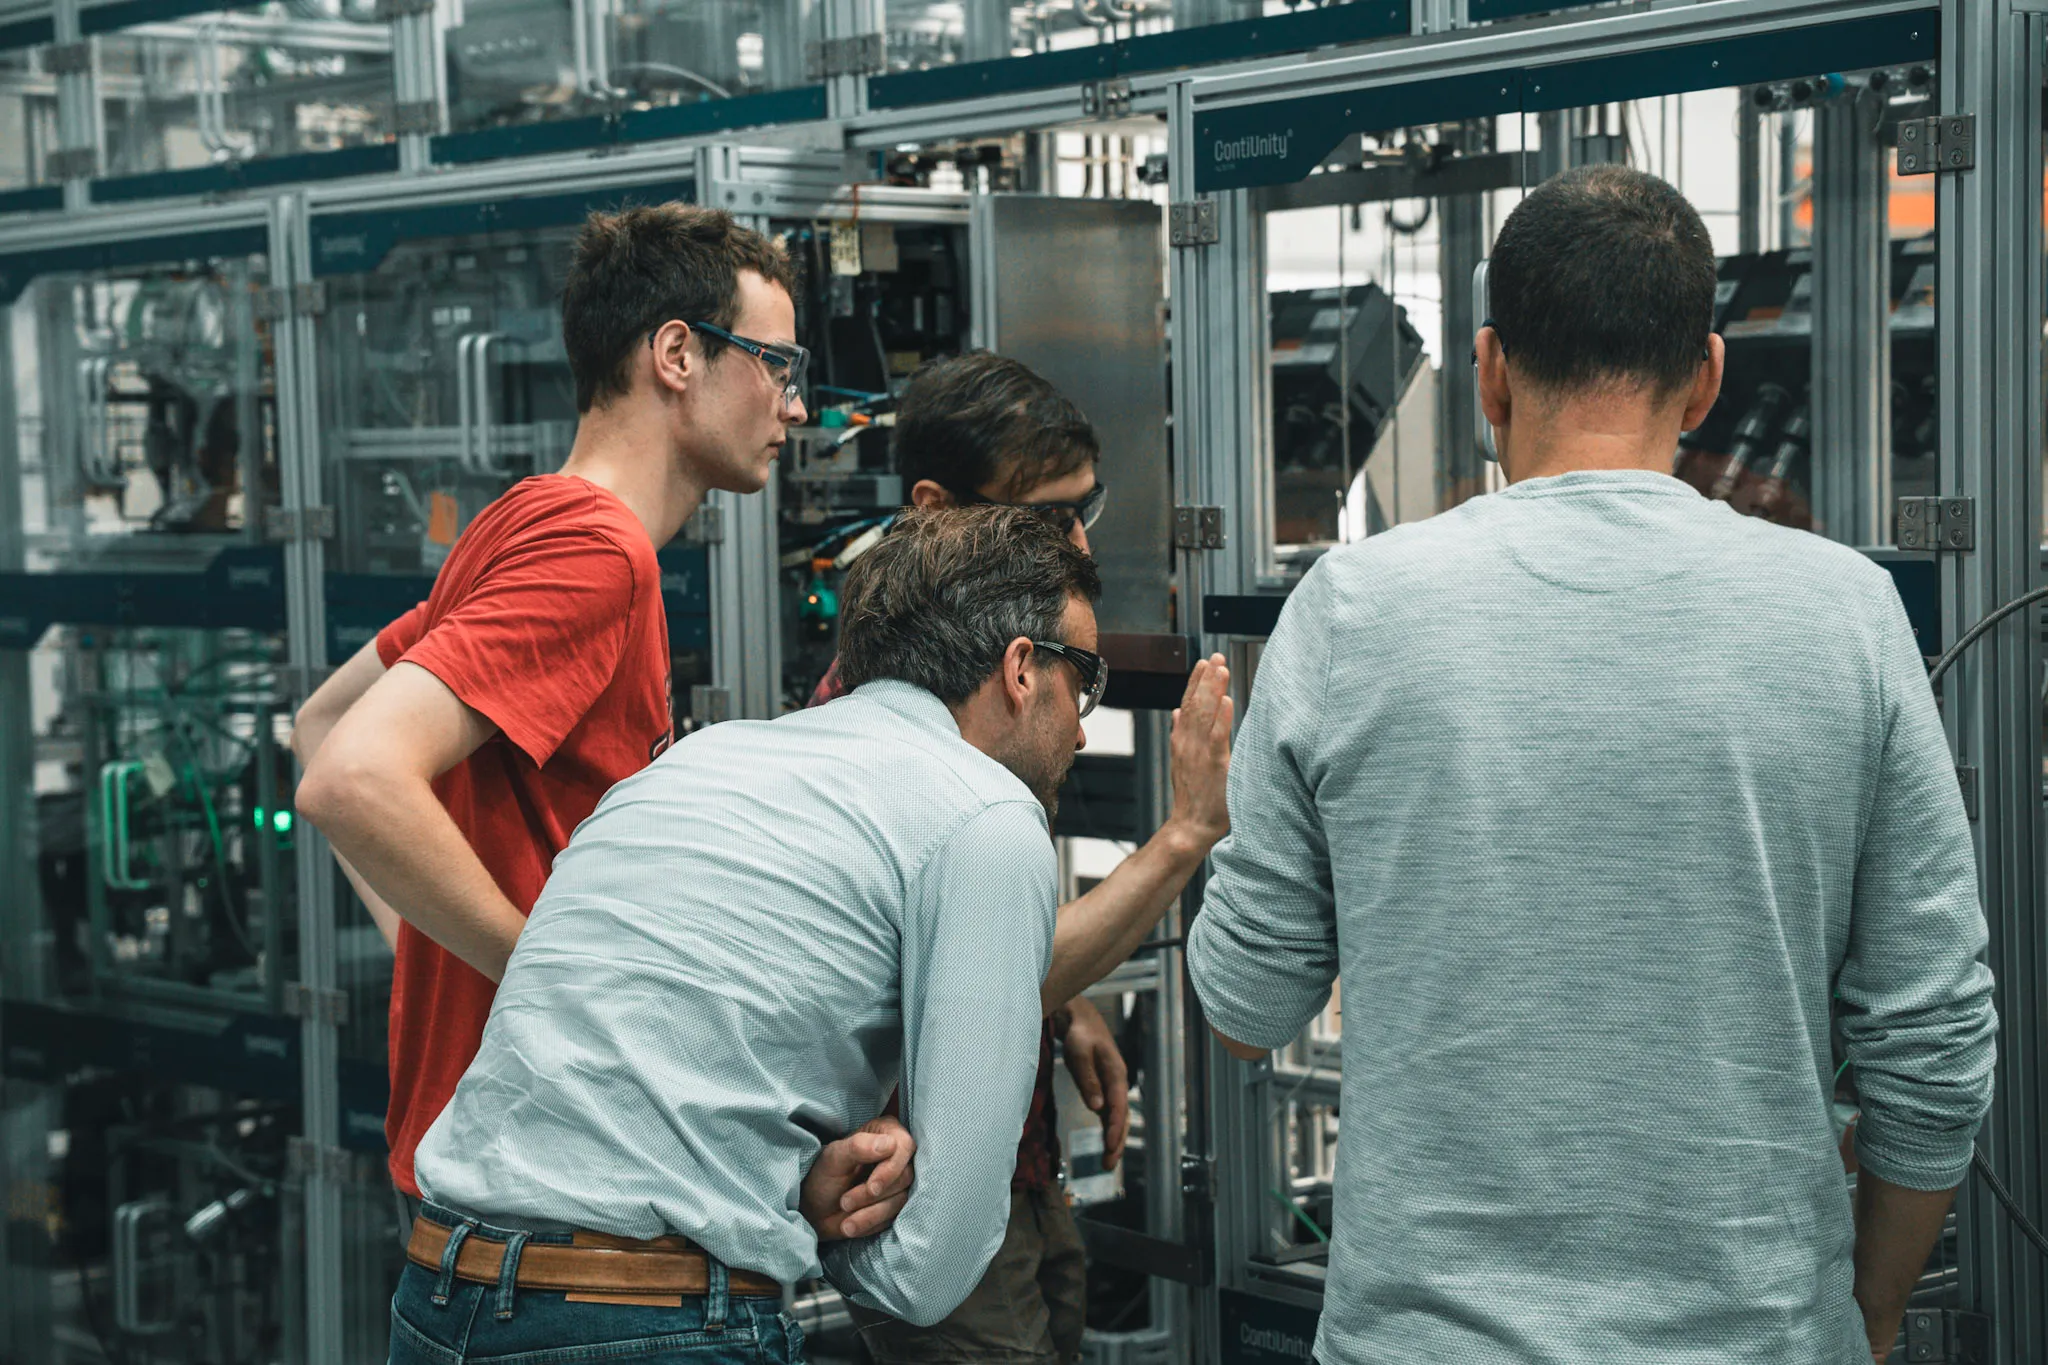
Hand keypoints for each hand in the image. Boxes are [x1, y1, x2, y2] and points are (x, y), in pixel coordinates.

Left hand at [801, 1116, 915, 1240]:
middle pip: (905, 1176)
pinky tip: (850, 1224)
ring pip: (901, 1199)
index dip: (891, 1168)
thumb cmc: (824, 1177)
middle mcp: (897, 1155)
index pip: (905, 1146)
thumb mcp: (834, 1158)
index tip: (872, 1187)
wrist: (815, 1211)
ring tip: (843, 1212)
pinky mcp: (897, 1204)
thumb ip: (858, 1146)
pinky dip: (871, 1222)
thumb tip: (890, 1144)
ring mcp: (899, 1181)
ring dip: (870, 1212)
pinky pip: (895, 1217)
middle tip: (845, 1202)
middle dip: (872, 1195)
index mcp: (885, 1132)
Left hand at [1061, 997, 1129, 1170]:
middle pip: (1122, 1117)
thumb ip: (1088, 1080)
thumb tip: (1097, 1108)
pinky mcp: (1102, 1088)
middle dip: (1117, 1142)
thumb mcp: (1080, 1053)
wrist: (1079, 1019)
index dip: (1115, 1128)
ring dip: (1114, 1140)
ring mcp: (1111, 1086)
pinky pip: (1109, 1114)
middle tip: (1108, 1165)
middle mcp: (1117, 1083)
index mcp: (1116, 1074)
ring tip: (1108, 1164)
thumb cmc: (1079, 1034)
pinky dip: (1109, 1130)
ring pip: (1117, 1118)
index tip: (1108, 1147)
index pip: (1118, 1107)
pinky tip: (1106, 1146)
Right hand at [1166, 654, 1232, 849]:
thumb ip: (1181, 735)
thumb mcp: (1182, 761)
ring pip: (1204, 715)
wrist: (1191, 826)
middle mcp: (1188, 743)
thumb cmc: (1194, 796)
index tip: (1204, 662)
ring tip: (1220, 669)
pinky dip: (1221, 718)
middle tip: (1216, 656)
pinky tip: (1227, 701)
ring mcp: (1200, 754)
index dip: (1195, 682)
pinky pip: (1217, 738)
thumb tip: (1178, 712)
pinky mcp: (1215, 766)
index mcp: (1182, 741)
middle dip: (1205, 678)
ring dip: (1212, 690)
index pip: (1188, 704)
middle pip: (1195, 703)